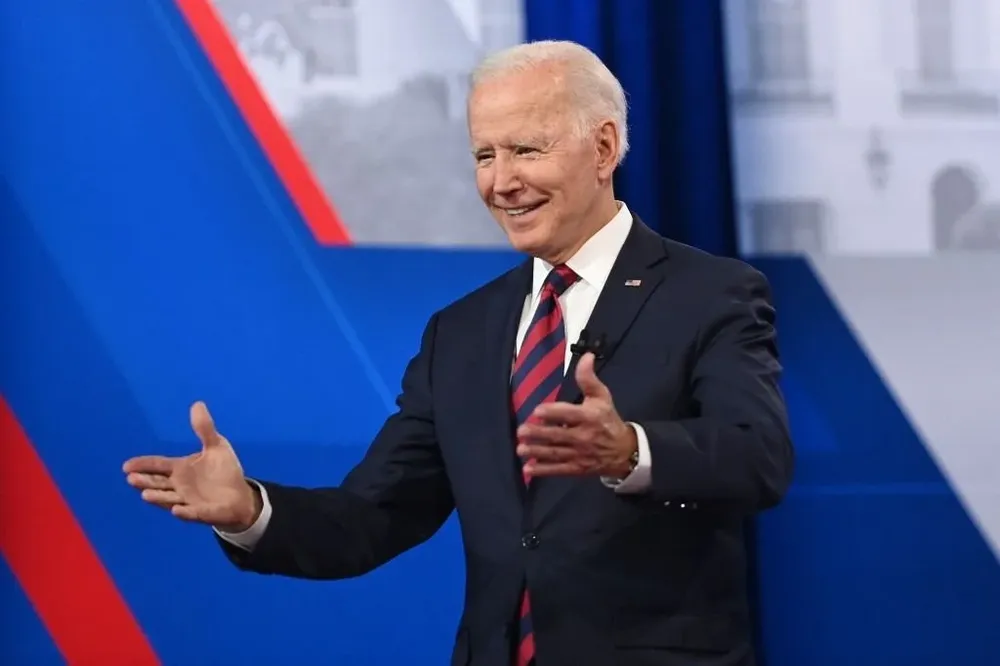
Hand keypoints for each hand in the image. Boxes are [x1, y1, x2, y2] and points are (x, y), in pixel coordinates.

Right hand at [122, 401, 258, 530]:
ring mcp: (188, 501)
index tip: (127, 465)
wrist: (240, 495)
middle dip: (145, 481)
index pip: (158, 465)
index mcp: (180, 469)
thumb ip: (205, 428)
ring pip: (169, 499)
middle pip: (158, 483)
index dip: (143, 465)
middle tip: (131, 478)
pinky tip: (176, 510)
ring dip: (158, 497)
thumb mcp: (216, 446)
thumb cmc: (223, 471)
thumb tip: (197, 404)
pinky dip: (184, 512)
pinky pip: (192, 513)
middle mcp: (179, 486)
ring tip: (145, 495)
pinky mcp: (202, 513)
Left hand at [516, 353, 637, 478]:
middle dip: (539, 434)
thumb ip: (588, 378)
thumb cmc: (608, 420)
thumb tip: (586, 356)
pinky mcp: (576, 468)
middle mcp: (583, 437)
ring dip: (536, 452)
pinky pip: (558, 470)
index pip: (569, 415)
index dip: (553, 413)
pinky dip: (543, 470)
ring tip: (520, 449)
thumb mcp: (601, 397)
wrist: (623, 451)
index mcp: (589, 417)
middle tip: (521, 431)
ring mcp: (579, 454)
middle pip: (558, 435)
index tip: (538, 411)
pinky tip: (528, 469)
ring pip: (555, 453)